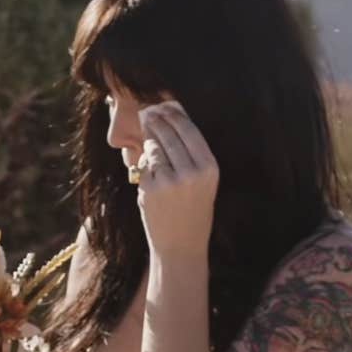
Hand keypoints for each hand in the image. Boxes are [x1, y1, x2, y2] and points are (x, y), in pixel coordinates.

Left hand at [136, 101, 218, 256]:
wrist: (181, 247)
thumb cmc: (192, 212)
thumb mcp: (203, 182)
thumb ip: (190, 155)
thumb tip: (168, 119)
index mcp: (210, 167)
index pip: (189, 130)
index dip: (175, 114)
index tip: (164, 105)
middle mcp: (192, 172)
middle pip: (169, 133)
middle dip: (156, 120)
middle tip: (148, 112)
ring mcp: (170, 181)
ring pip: (153, 147)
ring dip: (148, 140)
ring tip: (147, 134)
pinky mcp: (150, 189)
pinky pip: (143, 165)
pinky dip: (142, 163)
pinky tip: (146, 166)